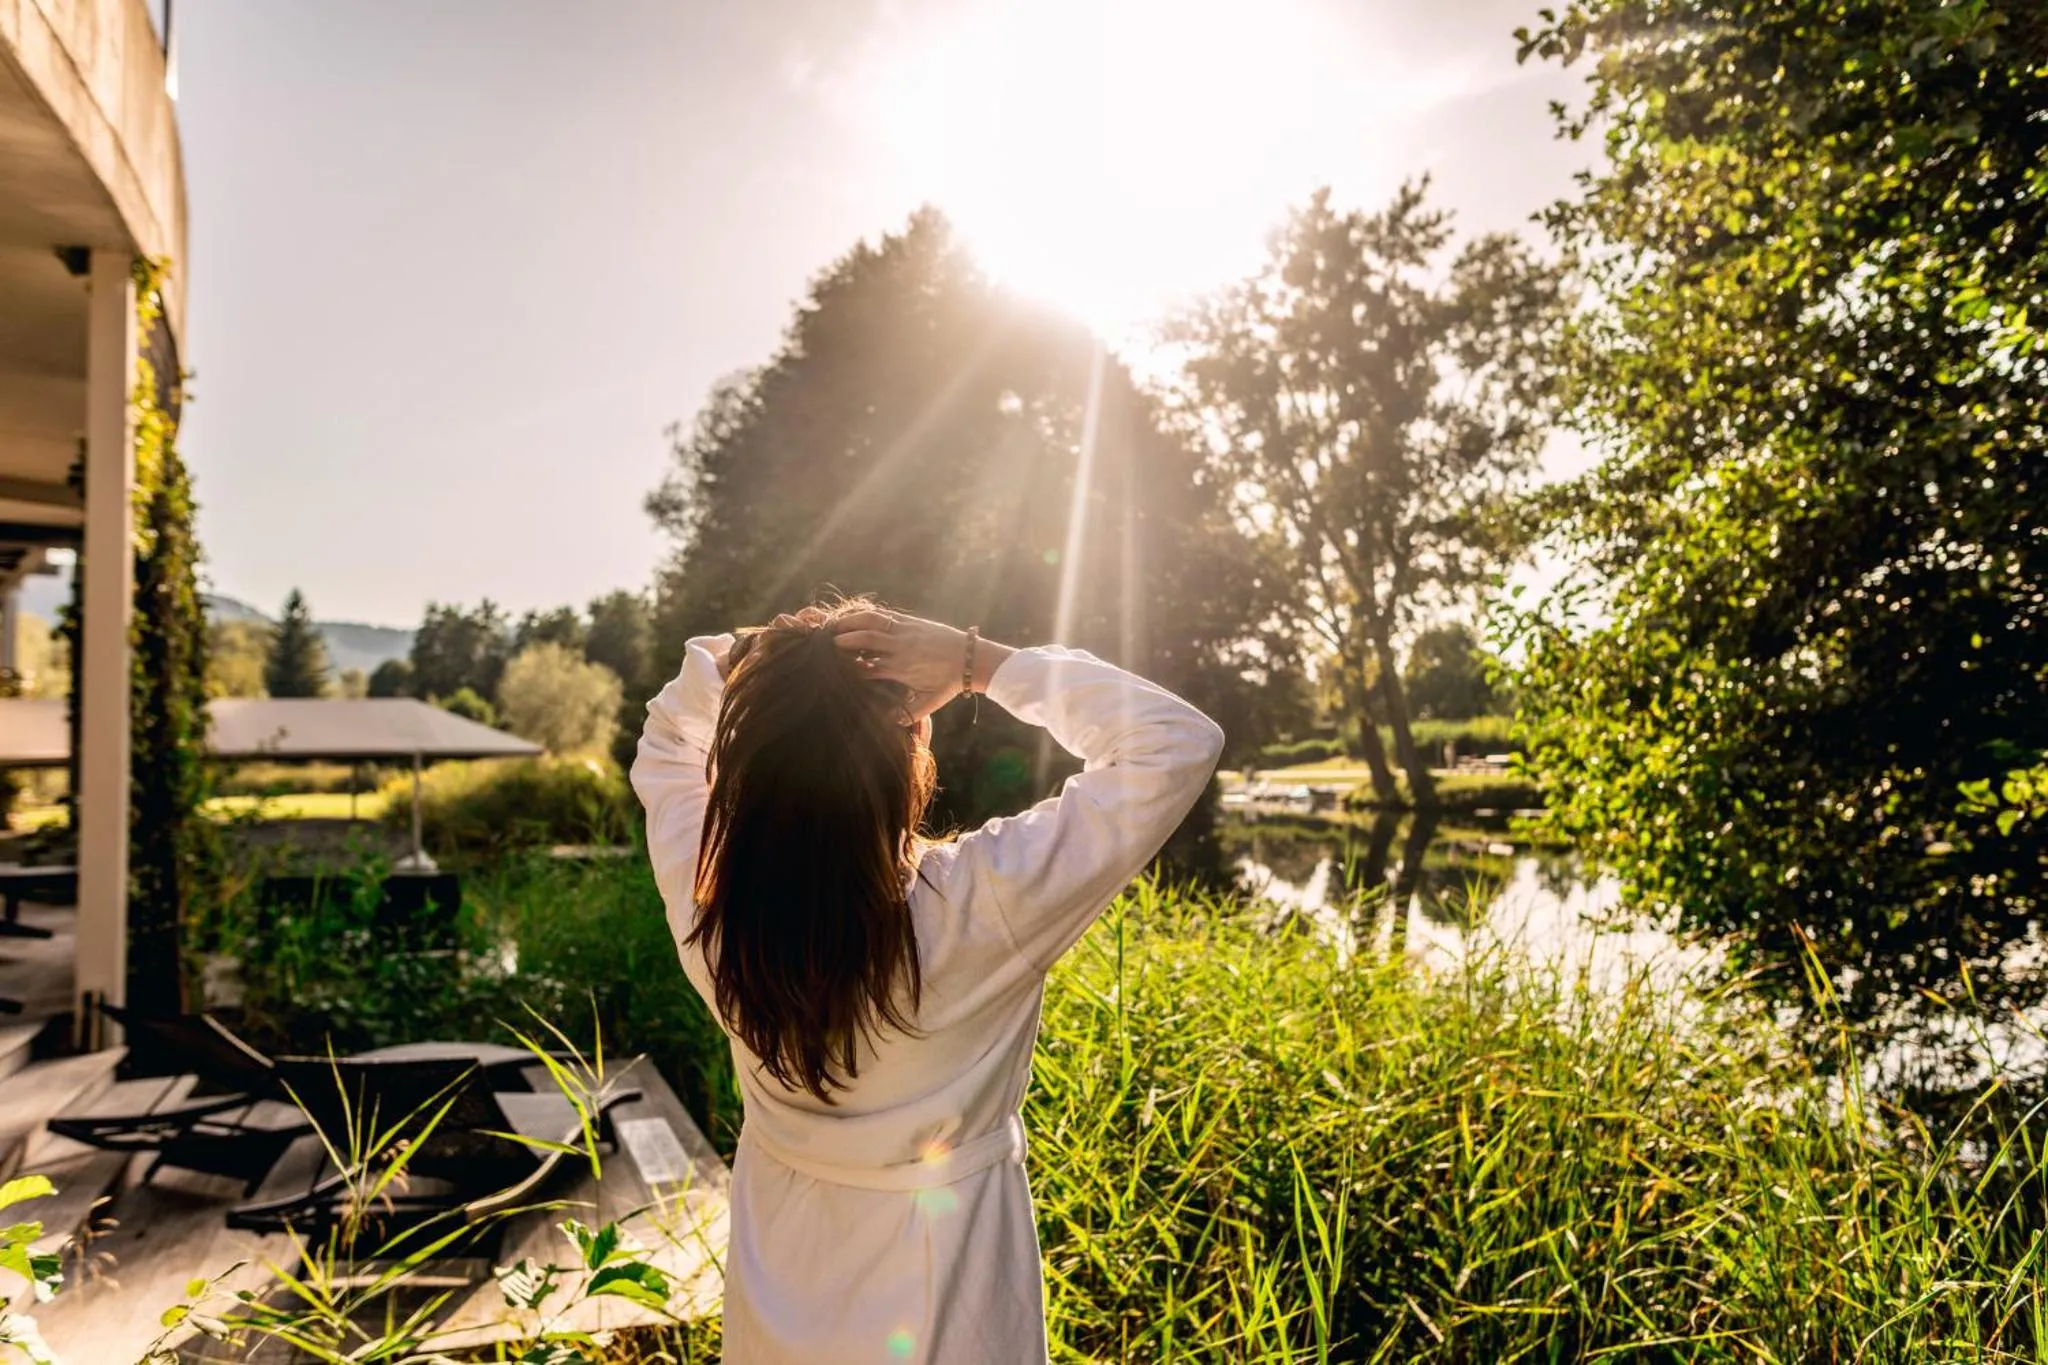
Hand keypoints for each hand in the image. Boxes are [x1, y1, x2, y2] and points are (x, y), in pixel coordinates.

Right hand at [832, 609, 1012, 720]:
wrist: (971, 659)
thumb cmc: (948, 683)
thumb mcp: (928, 703)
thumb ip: (907, 714)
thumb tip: (886, 722)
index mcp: (900, 670)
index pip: (865, 669)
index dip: (847, 670)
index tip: (832, 672)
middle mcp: (900, 649)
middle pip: (864, 641)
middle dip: (842, 642)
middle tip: (824, 645)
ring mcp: (905, 632)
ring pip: (871, 622)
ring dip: (849, 622)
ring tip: (833, 626)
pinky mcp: (910, 622)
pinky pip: (883, 615)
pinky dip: (865, 615)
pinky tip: (852, 616)